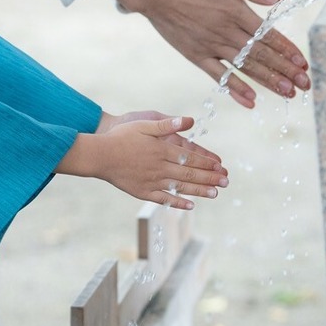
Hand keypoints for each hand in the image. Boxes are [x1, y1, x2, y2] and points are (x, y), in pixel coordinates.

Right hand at [63, 115, 228, 209]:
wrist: (99, 156)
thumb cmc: (121, 136)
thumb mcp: (144, 125)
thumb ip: (168, 124)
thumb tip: (189, 120)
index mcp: (162, 150)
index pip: (191, 157)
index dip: (207, 162)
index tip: (221, 166)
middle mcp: (160, 167)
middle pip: (190, 173)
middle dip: (210, 178)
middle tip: (226, 182)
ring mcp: (152, 181)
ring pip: (181, 187)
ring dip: (200, 190)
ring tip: (215, 193)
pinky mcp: (143, 192)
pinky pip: (164, 199)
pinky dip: (178, 202)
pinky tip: (191, 205)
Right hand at [99, 0, 309, 107]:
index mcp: (236, 11)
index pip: (268, 35)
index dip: (288, 49)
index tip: (303, 63)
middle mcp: (226, 32)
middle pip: (261, 55)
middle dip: (285, 70)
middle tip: (305, 84)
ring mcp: (211, 46)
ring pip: (245, 67)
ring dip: (268, 81)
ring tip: (287, 93)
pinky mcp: (196, 55)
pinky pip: (218, 76)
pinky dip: (235, 88)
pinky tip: (250, 100)